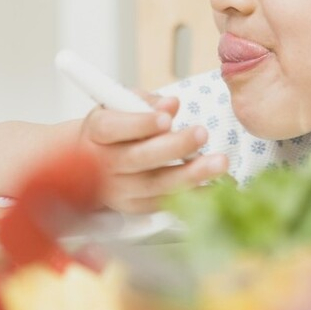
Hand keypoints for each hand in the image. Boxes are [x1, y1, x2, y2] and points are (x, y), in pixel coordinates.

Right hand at [78, 92, 228, 213]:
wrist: (91, 163)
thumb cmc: (115, 127)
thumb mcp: (123, 105)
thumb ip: (146, 102)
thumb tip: (171, 104)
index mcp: (98, 131)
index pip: (114, 128)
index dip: (140, 124)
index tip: (166, 119)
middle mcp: (105, 163)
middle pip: (138, 158)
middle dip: (174, 147)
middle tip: (202, 133)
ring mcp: (119, 189)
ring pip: (155, 185)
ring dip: (190, 175)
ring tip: (219, 162)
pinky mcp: (134, 207)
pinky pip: (165, 203)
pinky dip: (192, 196)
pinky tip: (216, 187)